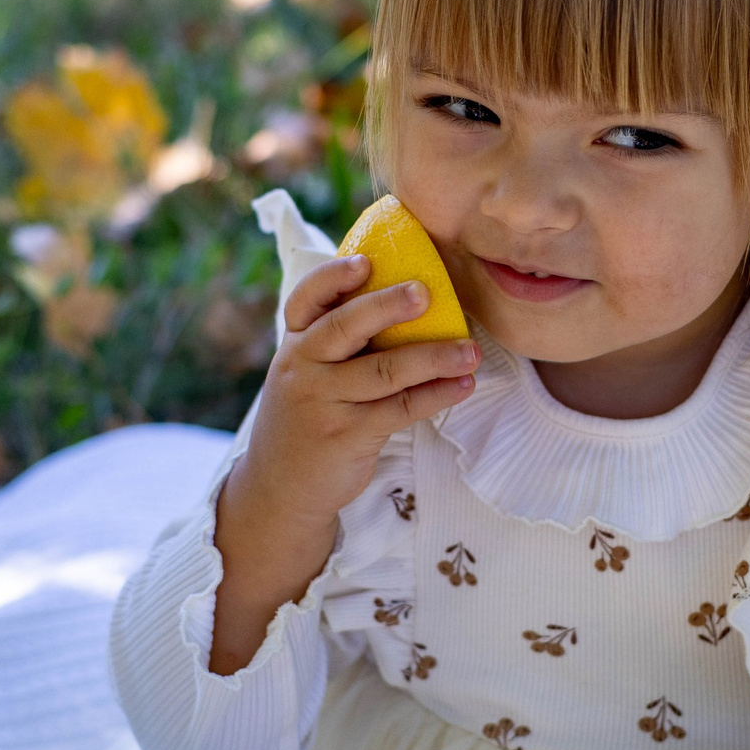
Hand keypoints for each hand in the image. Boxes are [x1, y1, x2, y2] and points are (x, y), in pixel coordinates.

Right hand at [207, 254, 477, 673]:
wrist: (279, 486)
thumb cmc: (308, 414)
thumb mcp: (306, 371)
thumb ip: (338, 339)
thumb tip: (406, 294)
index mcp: (295, 343)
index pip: (306, 300)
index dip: (334, 278)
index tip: (366, 262)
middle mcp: (304, 368)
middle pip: (344, 327)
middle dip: (387, 306)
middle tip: (427, 292)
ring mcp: (324, 403)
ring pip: (382, 372)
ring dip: (432, 358)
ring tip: (470, 350)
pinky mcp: (348, 437)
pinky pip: (399, 410)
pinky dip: (435, 396)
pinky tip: (463, 386)